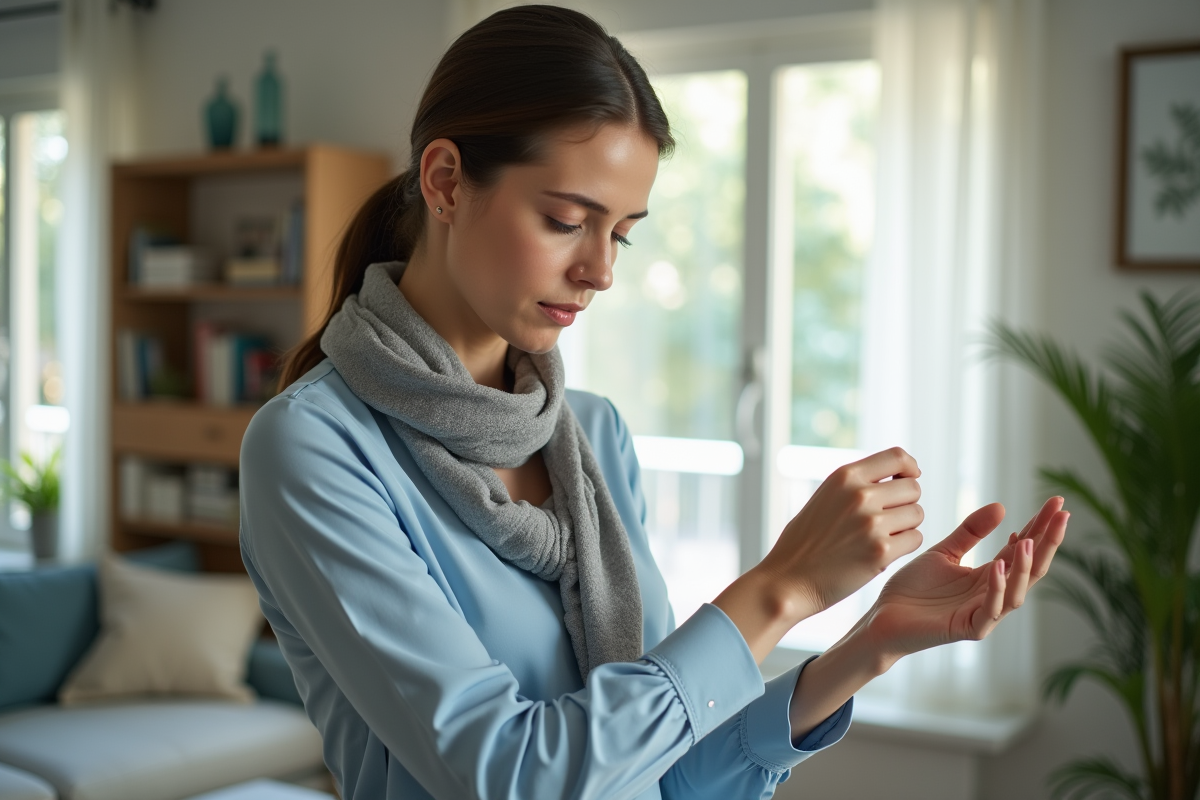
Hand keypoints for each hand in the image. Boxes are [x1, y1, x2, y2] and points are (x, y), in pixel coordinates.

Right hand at [756, 447, 924, 619]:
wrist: (788, 581)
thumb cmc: (804, 543)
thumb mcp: (825, 497)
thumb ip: (856, 484)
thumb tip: (897, 476)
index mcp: (844, 477)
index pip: (896, 456)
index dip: (909, 467)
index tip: (908, 479)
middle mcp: (859, 495)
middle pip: (913, 488)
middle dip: (906, 503)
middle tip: (888, 519)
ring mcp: (871, 523)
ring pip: (917, 514)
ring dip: (906, 526)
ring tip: (881, 537)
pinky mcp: (881, 552)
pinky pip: (915, 539)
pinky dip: (904, 547)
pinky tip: (882, 553)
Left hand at [861, 496, 1068, 663]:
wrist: (884, 616)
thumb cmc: (913, 588)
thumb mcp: (943, 552)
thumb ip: (970, 532)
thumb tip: (1002, 506)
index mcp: (989, 576)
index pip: (1022, 549)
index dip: (1040, 526)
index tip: (1056, 502)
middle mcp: (992, 595)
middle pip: (1030, 569)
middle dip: (1048, 543)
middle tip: (1063, 515)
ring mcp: (983, 614)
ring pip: (1016, 592)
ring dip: (1025, 567)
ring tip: (1029, 540)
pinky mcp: (968, 628)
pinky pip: (990, 611)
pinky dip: (996, 589)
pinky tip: (997, 566)